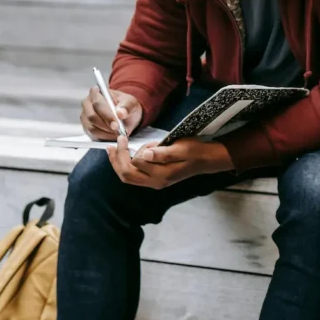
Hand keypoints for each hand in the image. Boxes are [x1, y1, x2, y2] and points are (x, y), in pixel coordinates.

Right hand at [81, 86, 142, 139]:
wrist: (125, 114)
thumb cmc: (125, 105)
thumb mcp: (131, 102)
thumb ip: (127, 106)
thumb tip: (120, 113)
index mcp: (96, 93)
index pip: (98, 104)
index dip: (107, 115)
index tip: (116, 124)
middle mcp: (87, 104)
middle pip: (92, 116)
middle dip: (107, 125)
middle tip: (119, 131)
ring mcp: (85, 116)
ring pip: (92, 127)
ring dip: (106, 133)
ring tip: (119, 133)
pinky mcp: (86, 127)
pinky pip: (93, 135)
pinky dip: (105, 137)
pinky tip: (114, 136)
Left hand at [106, 136, 234, 188]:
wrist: (206, 159)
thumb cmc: (195, 151)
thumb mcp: (180, 148)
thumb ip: (162, 153)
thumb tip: (144, 154)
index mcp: (161, 175)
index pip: (135, 164)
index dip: (129, 151)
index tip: (127, 137)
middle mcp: (155, 182)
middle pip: (126, 175)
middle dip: (116, 160)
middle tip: (112, 144)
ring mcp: (154, 182)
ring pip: (128, 177)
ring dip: (118, 163)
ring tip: (115, 149)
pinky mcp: (154, 179)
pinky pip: (134, 176)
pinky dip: (125, 166)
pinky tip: (125, 155)